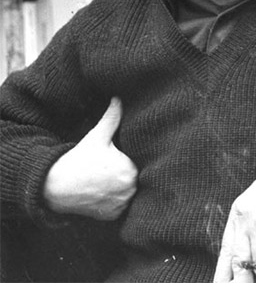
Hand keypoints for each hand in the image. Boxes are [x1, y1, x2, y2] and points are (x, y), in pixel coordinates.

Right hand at [43, 97, 137, 220]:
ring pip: (130, 193)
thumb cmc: (79, 158)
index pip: (140, 163)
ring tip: (108, 182)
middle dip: (128, 175)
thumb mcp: (97, 136)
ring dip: (124, 189)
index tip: (120, 159)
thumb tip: (118, 97)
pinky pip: (121, 207)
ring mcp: (121, 204)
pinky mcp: (112, 216)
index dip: (130, 160)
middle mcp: (129, 189)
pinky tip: (104, 194)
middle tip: (112, 171)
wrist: (56, 185)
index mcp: (130, 169)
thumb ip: (112, 117)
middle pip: (136, 179)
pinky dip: (115, 202)